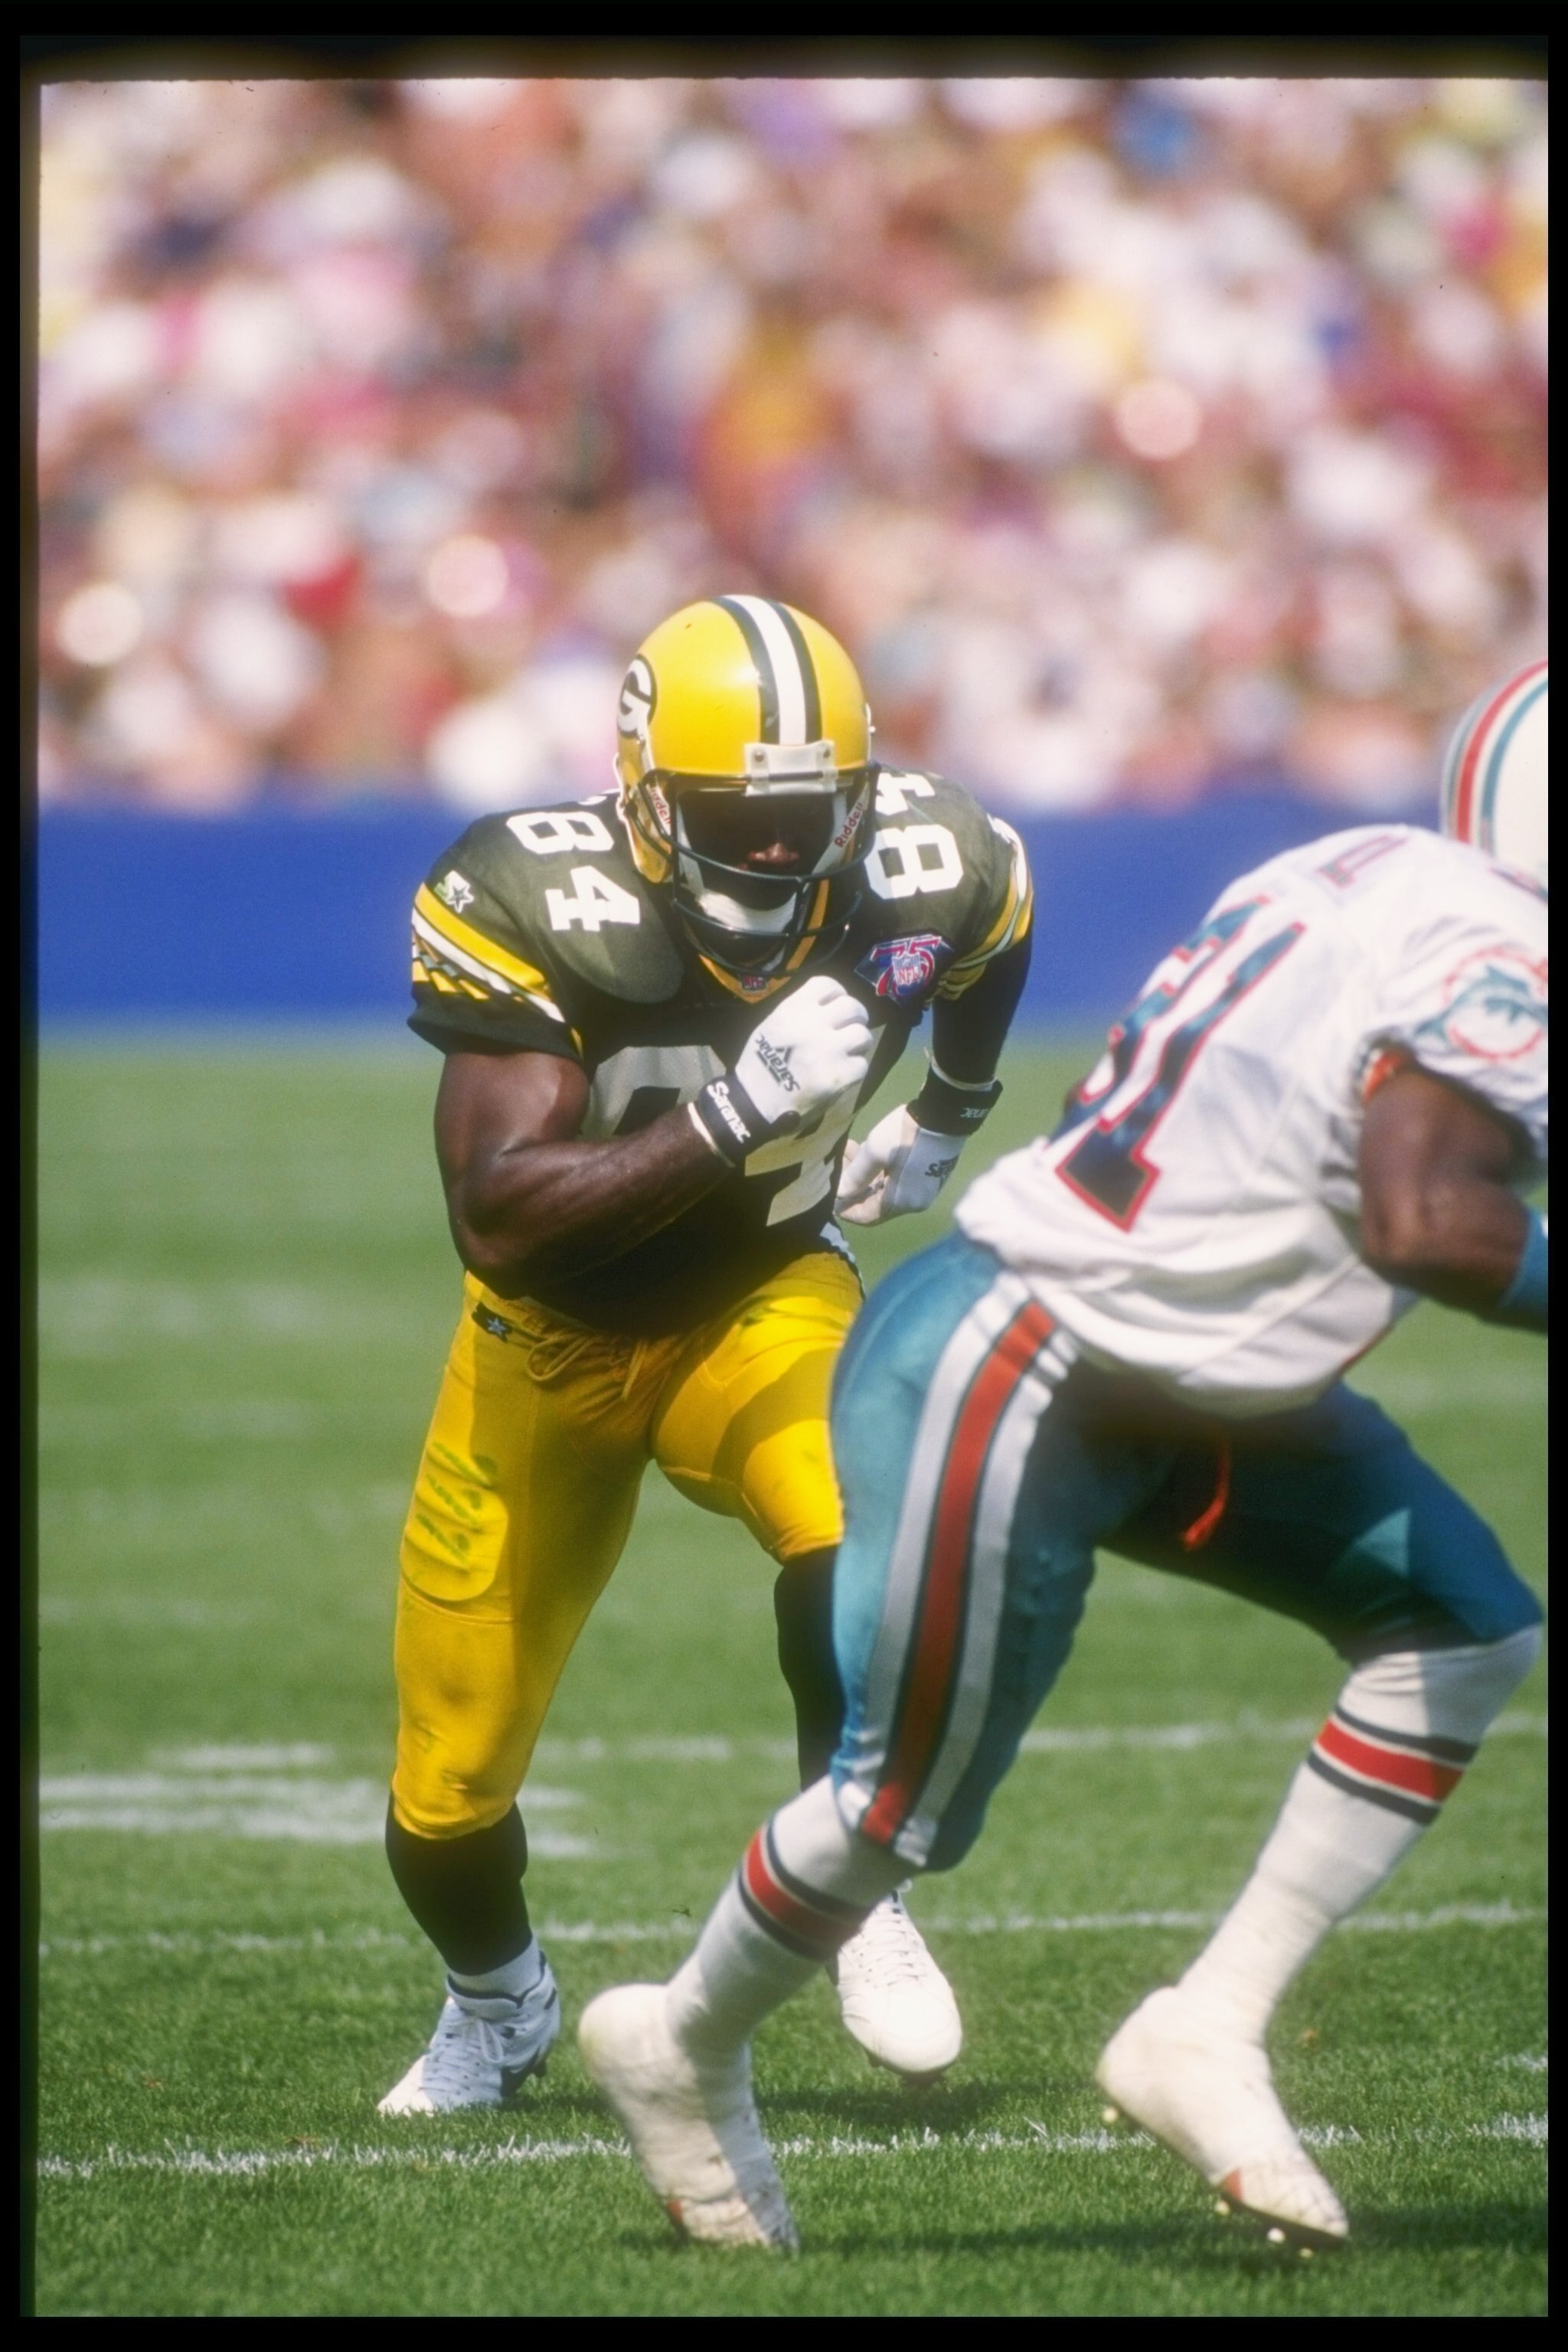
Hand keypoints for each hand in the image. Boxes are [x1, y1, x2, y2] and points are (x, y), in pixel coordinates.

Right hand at [733, 975, 873, 1130]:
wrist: (755, 1104)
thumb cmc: (759, 1066)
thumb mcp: (771, 1026)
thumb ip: (797, 1013)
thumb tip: (826, 1008)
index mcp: (793, 1009)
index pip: (827, 985)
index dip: (837, 995)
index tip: (835, 1007)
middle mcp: (813, 1024)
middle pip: (852, 1006)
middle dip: (855, 1018)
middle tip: (849, 1030)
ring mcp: (828, 1050)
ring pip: (863, 1035)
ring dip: (858, 1044)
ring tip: (848, 1053)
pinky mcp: (839, 1076)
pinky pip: (862, 1064)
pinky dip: (854, 1070)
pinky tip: (842, 1075)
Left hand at [836, 1105, 963, 1224]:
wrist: (945, 1112)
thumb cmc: (905, 1135)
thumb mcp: (874, 1152)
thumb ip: (855, 1176)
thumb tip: (839, 1194)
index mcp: (902, 1202)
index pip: (867, 1216)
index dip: (845, 1209)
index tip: (828, 1196)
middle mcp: (915, 1200)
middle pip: (875, 1200)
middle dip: (853, 1183)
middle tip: (837, 1163)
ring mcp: (924, 1186)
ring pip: (885, 1185)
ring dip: (865, 1171)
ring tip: (848, 1149)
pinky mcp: (929, 1172)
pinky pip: (898, 1177)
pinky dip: (881, 1167)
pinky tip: (866, 1148)